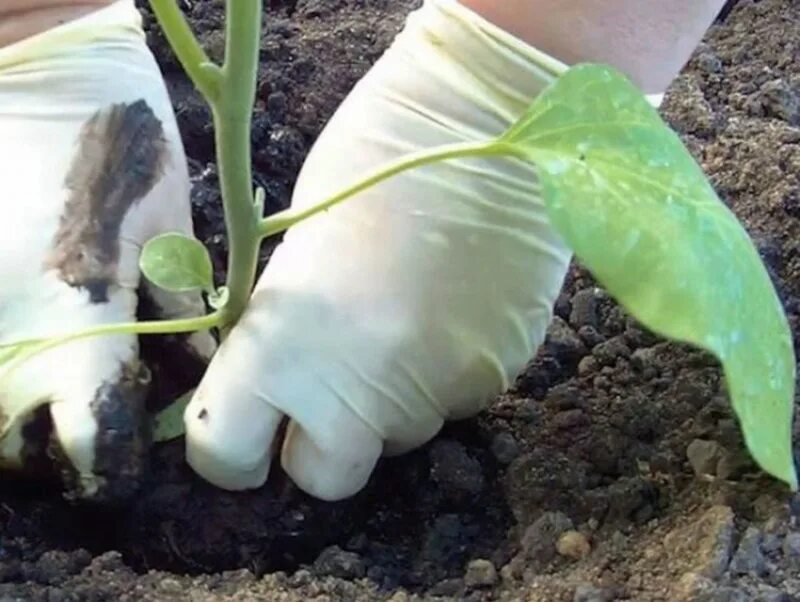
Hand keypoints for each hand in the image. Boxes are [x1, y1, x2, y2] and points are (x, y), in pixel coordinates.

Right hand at [0, 0, 213, 500]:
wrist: (32, 74)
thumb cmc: (116, 146)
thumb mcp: (168, 232)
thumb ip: (179, 312)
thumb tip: (196, 367)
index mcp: (77, 324)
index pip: (94, 443)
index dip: (121, 462)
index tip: (139, 453)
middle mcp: (8, 341)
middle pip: (29, 456)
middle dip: (70, 453)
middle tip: (107, 421)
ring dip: (28, 426)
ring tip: (70, 393)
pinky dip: (4, 382)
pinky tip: (40, 351)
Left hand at [183, 0, 576, 500]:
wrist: (487, 123)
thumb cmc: (369, 162)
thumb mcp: (294, 251)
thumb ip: (283, 334)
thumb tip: (280, 381)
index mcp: (281, 350)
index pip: (227, 454)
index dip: (231, 449)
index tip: (246, 433)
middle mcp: (356, 393)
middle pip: (324, 476)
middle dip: (319, 445)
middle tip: (332, 387)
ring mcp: (434, 393)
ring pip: (399, 435)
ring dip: (391, 398)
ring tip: (408, 317)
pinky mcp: (495, 378)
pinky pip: (453, 400)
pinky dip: (446, 371)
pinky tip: (456, 307)